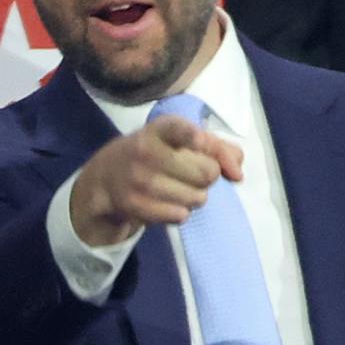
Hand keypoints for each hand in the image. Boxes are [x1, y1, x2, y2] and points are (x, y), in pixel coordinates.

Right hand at [69, 113, 245, 247]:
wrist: (106, 179)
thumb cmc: (155, 154)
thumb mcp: (181, 140)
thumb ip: (217, 149)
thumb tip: (238, 173)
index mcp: (160, 128)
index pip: (177, 129)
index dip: (191, 136)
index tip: (198, 140)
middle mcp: (147, 151)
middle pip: (207, 172)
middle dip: (207, 176)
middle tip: (189, 173)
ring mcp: (140, 180)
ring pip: (197, 198)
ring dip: (194, 196)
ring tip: (176, 188)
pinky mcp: (136, 206)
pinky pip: (181, 216)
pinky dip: (180, 212)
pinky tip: (165, 202)